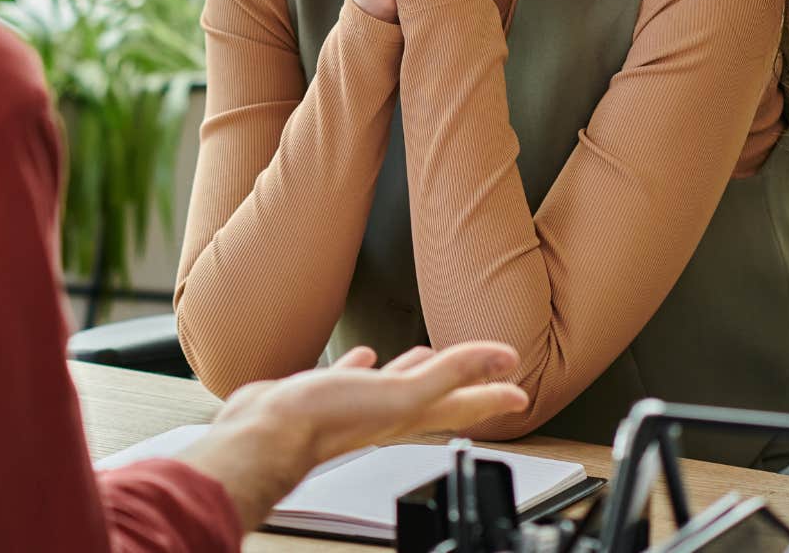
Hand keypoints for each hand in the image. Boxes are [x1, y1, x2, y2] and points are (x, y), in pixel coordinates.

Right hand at [176, 342, 526, 530]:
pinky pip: (352, 378)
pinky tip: (362, 358)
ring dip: (414, 370)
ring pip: (394, 385)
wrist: (269, 432)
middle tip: (483, 375)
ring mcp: (356, 404)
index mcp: (411, 412)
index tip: (519, 390)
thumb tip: (503, 360)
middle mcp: (388, 410)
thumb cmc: (328, 419)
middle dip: (462, 384)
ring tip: (426, 355)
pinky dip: (362, 367)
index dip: (494, 394)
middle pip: (437, 396)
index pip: (465, 404)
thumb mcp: (401, 392)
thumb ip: (451, 374)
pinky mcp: (324, 394)